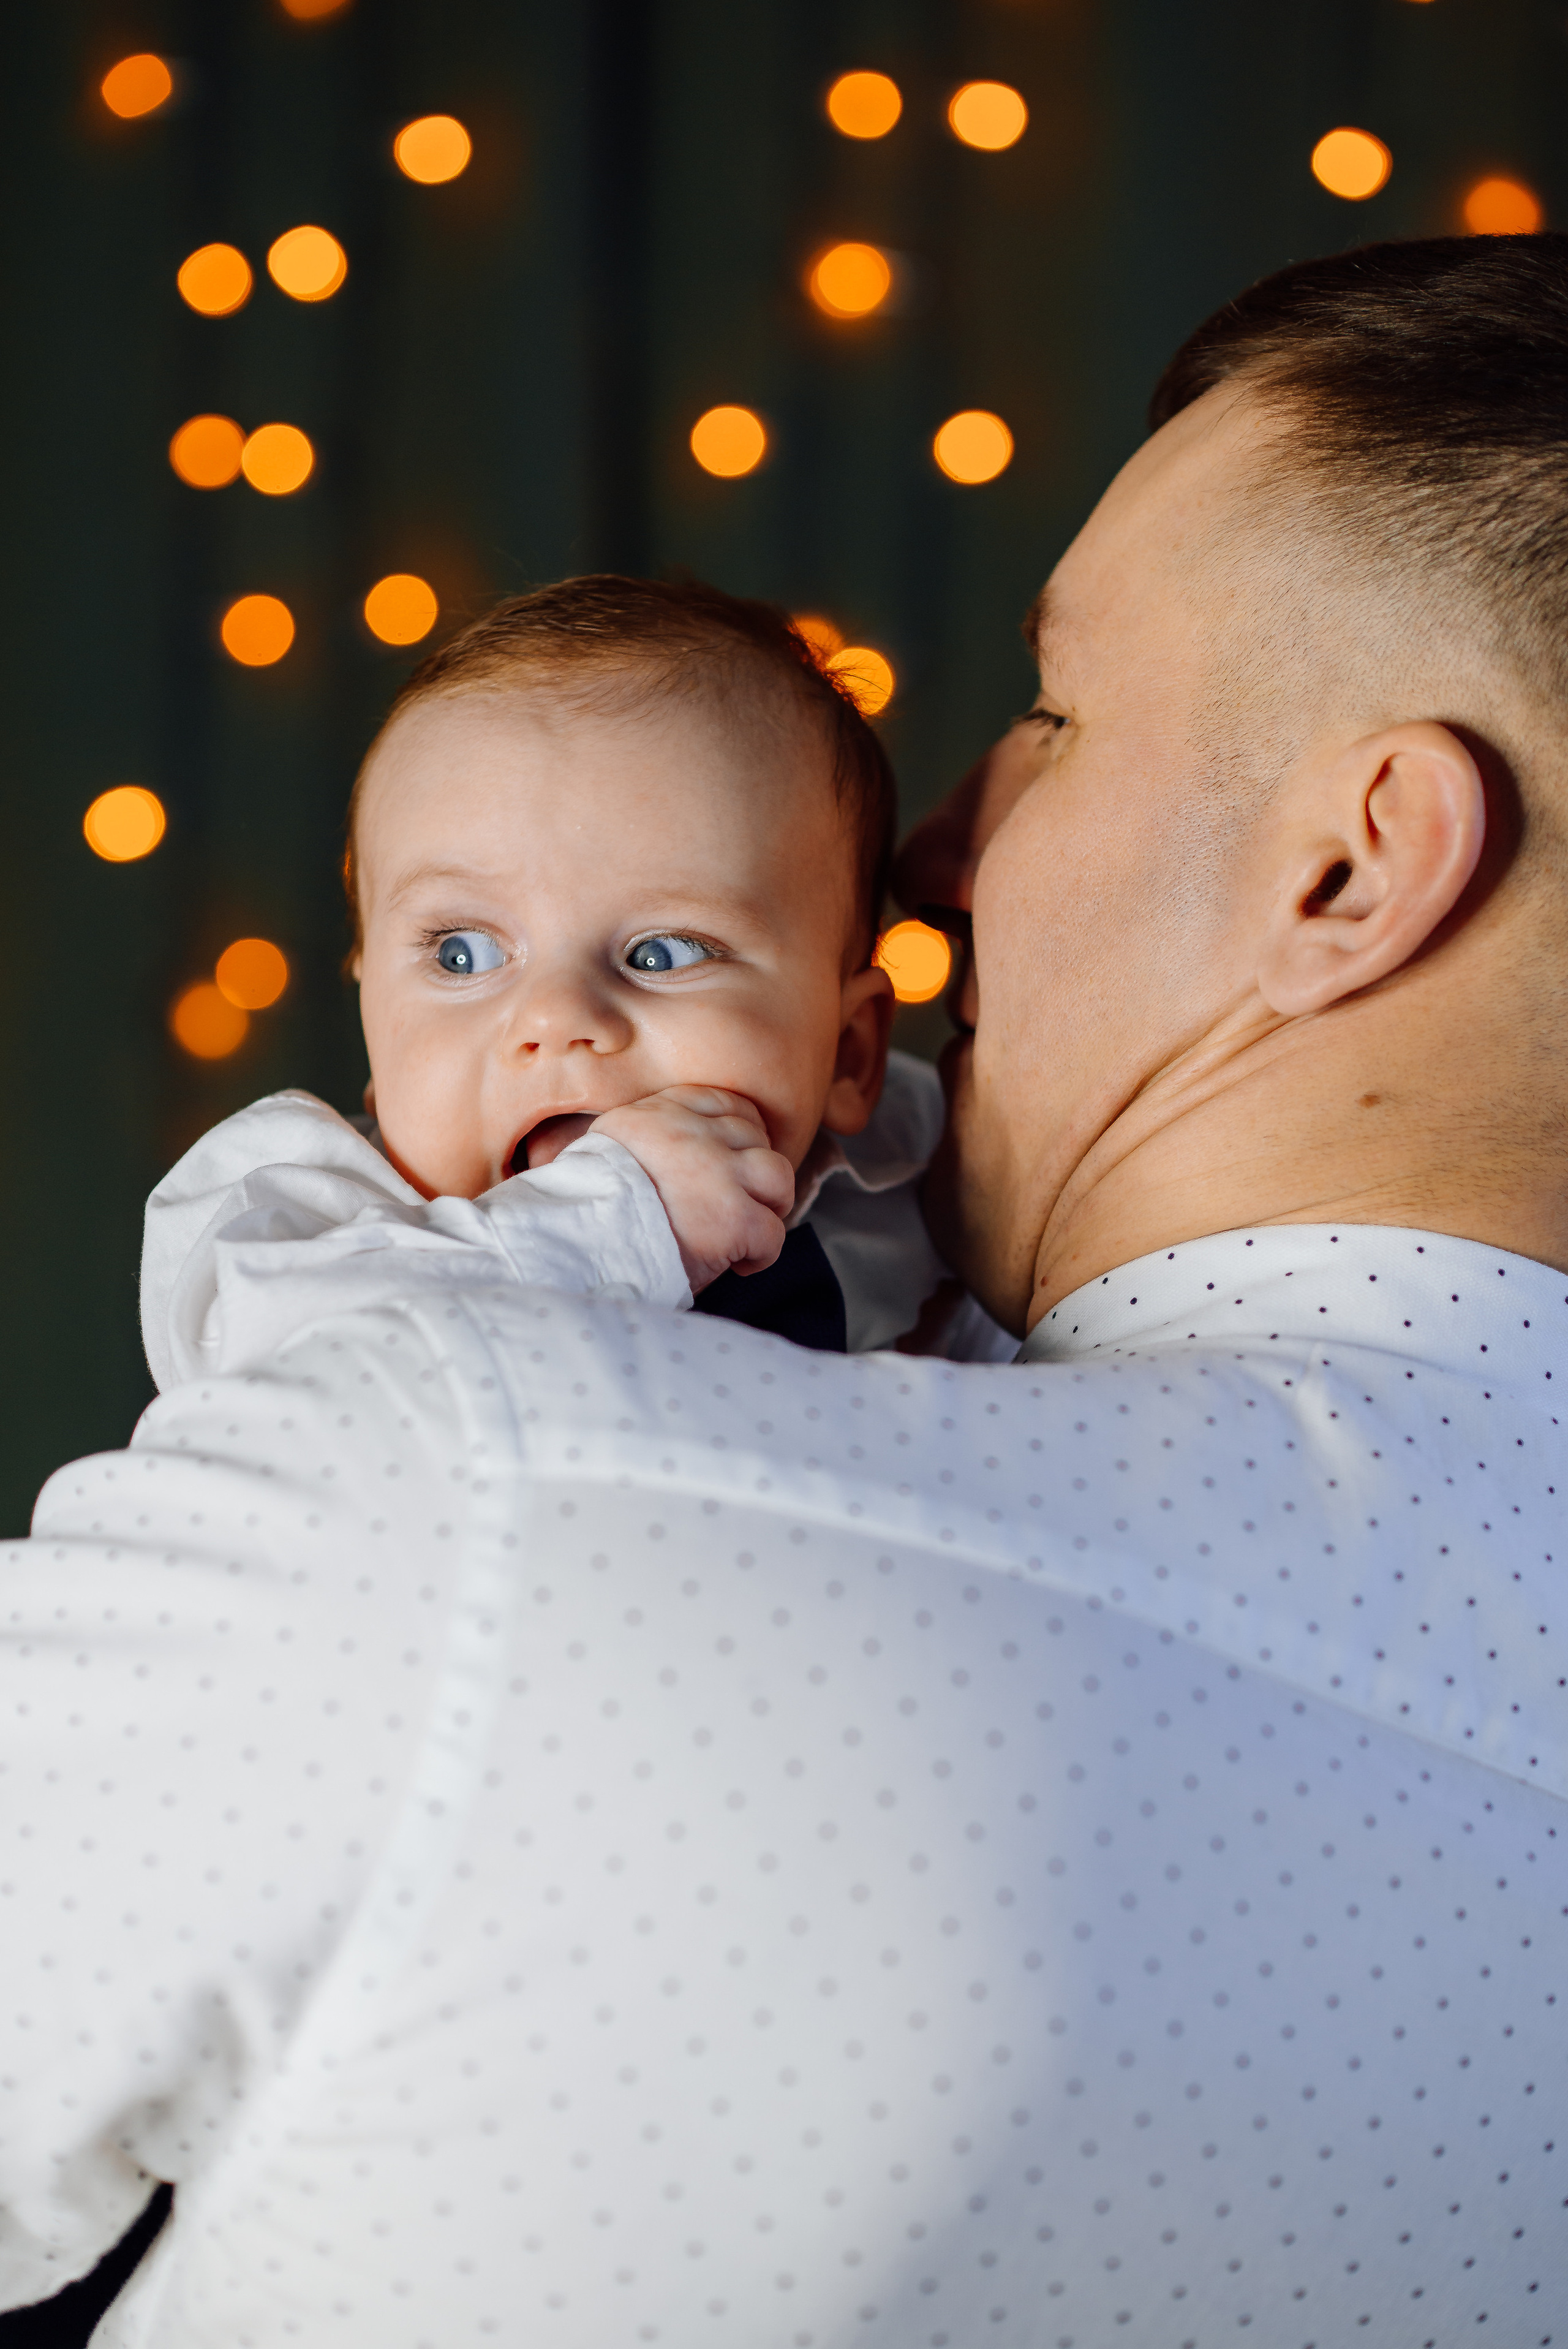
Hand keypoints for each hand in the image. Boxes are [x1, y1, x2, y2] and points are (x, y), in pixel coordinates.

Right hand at [590, 1088, 793, 1292]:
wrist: (578, 1251)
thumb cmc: (589, 1217)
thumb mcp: (608, 1155)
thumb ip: (647, 1145)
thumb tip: (676, 1162)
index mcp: (657, 1115)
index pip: (725, 1103)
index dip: (739, 1134)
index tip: (731, 1162)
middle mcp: (691, 1135)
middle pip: (755, 1137)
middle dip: (751, 1173)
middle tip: (735, 1204)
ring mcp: (717, 1174)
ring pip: (777, 1175)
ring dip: (769, 1203)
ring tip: (747, 1227)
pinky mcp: (733, 1218)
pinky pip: (773, 1232)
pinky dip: (761, 1253)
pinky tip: (737, 1264)